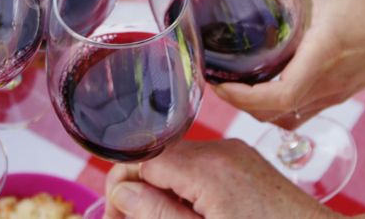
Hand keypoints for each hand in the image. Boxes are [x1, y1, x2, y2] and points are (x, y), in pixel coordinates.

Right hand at [103, 140, 338, 218]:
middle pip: (156, 158)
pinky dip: (185, 187)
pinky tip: (189, 214)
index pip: (141, 159)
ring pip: (176, 162)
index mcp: (207, 168)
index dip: (120, 189)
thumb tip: (122, 193)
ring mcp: (234, 153)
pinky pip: (200, 166)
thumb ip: (158, 214)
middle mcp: (220, 151)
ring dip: (161, 191)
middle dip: (138, 191)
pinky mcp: (244, 161)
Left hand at [214, 0, 364, 126]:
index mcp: (322, 57)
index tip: (220, 84)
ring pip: (286, 119)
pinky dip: (277, 107)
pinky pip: (301, 112)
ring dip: (257, 108)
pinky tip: (265, 84)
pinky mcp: (340, 93)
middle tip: (218, 80)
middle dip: (240, 104)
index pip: (279, 97)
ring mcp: (334, 93)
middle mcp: (327, 83)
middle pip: (274, 115)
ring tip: (235, 84)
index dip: (244, 98)